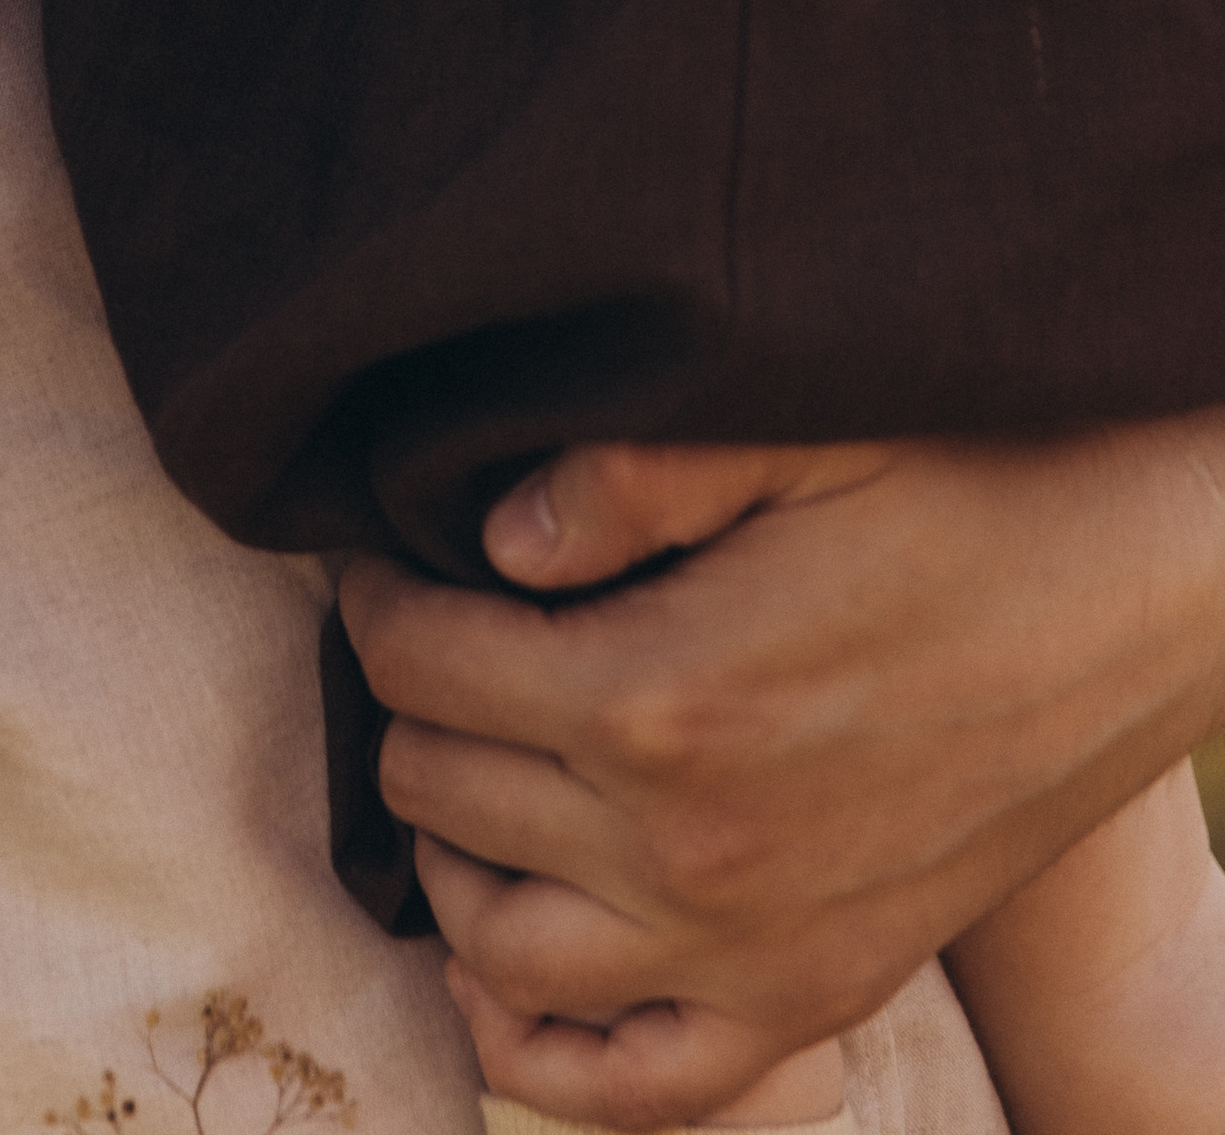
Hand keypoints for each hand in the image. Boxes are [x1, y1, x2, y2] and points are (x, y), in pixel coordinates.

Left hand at [340, 418, 1224, 1127]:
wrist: (1127, 598)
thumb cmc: (961, 492)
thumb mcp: (793, 436)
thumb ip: (623, 474)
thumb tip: (486, 532)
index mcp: (653, 693)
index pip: (420, 664)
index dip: (379, 600)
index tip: (383, 561)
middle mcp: (680, 848)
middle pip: (440, 790)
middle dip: (408, 707)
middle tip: (427, 646)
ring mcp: (744, 950)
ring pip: (497, 946)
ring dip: (449, 855)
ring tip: (463, 771)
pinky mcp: (811, 1003)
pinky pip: (635, 1084)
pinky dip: (540, 1046)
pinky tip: (504, 969)